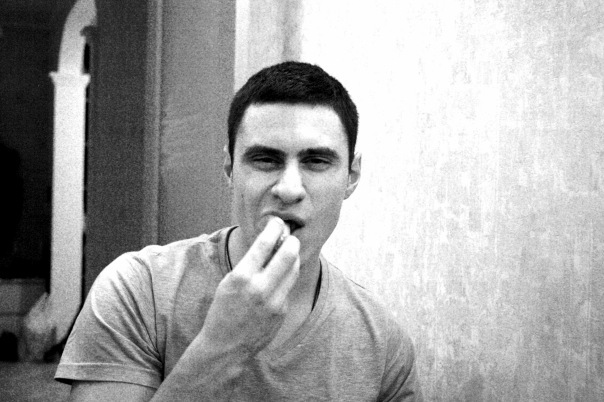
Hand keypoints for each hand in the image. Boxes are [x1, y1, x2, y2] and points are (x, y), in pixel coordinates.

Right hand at [198, 217, 299, 358]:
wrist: (225, 345)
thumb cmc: (223, 310)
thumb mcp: (229, 282)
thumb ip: (249, 263)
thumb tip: (269, 242)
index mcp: (242, 277)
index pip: (265, 244)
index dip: (274, 228)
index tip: (277, 222)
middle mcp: (260, 288)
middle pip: (288, 254)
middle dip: (291, 240)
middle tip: (290, 236)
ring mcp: (274, 301)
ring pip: (294, 269)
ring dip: (294, 256)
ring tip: (289, 250)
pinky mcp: (282, 311)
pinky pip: (289, 287)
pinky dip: (288, 276)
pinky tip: (282, 273)